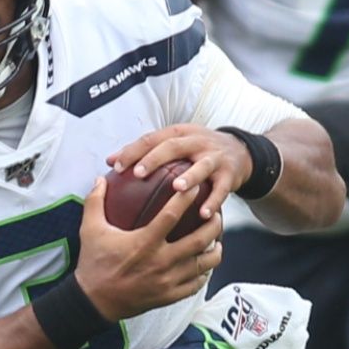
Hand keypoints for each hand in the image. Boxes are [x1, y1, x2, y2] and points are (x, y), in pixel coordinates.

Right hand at [75, 174, 221, 319]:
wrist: (93, 302)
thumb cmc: (93, 263)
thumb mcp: (89, 230)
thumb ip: (95, 202)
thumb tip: (100, 179)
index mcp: (144, 243)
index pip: (172, 215)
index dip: (186, 198)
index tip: (196, 187)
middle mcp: (160, 262)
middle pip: (199, 240)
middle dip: (213, 225)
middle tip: (216, 214)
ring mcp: (167, 281)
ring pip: (203, 264)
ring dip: (214, 251)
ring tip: (217, 240)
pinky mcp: (168, 296)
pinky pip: (195, 285)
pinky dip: (204, 274)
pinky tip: (205, 265)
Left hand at [108, 123, 254, 223]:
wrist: (239, 151)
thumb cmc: (196, 151)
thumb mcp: (175, 143)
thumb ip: (146, 151)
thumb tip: (110, 162)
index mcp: (179, 133)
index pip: (152, 138)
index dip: (133, 150)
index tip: (116, 166)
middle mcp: (197, 141)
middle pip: (174, 146)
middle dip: (156, 159)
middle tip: (139, 173)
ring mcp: (215, 157)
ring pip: (202, 166)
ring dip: (190, 177)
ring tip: (177, 189)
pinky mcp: (229, 174)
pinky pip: (222, 190)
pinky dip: (213, 202)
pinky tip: (204, 215)